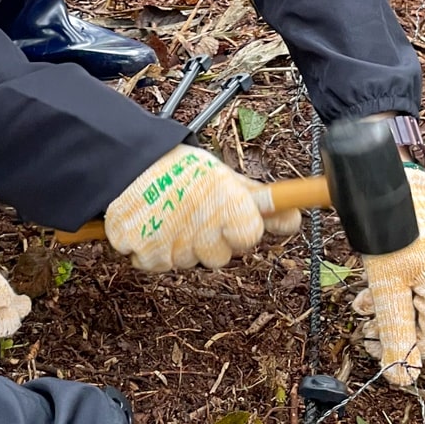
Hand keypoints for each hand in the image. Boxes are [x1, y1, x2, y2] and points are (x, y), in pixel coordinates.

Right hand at [105, 147, 297, 270]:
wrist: (129, 160)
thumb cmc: (181, 168)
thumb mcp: (225, 177)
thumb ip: (261, 202)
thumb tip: (294, 220)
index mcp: (229, 209)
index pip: (249, 239)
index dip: (239, 228)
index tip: (227, 214)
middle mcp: (204, 233)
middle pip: (218, 258)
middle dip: (207, 240)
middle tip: (192, 211)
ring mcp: (172, 247)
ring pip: (185, 262)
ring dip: (177, 244)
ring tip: (168, 213)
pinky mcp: (143, 253)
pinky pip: (153, 263)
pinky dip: (149, 247)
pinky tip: (150, 223)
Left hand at [355, 166, 424, 385]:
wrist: (392, 188)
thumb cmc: (388, 234)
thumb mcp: (385, 289)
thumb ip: (395, 335)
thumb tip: (402, 379)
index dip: (401, 350)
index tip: (369, 342)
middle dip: (403, 334)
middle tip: (368, 328)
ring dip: (403, 315)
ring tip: (367, 308)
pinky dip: (412, 297)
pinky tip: (383, 292)